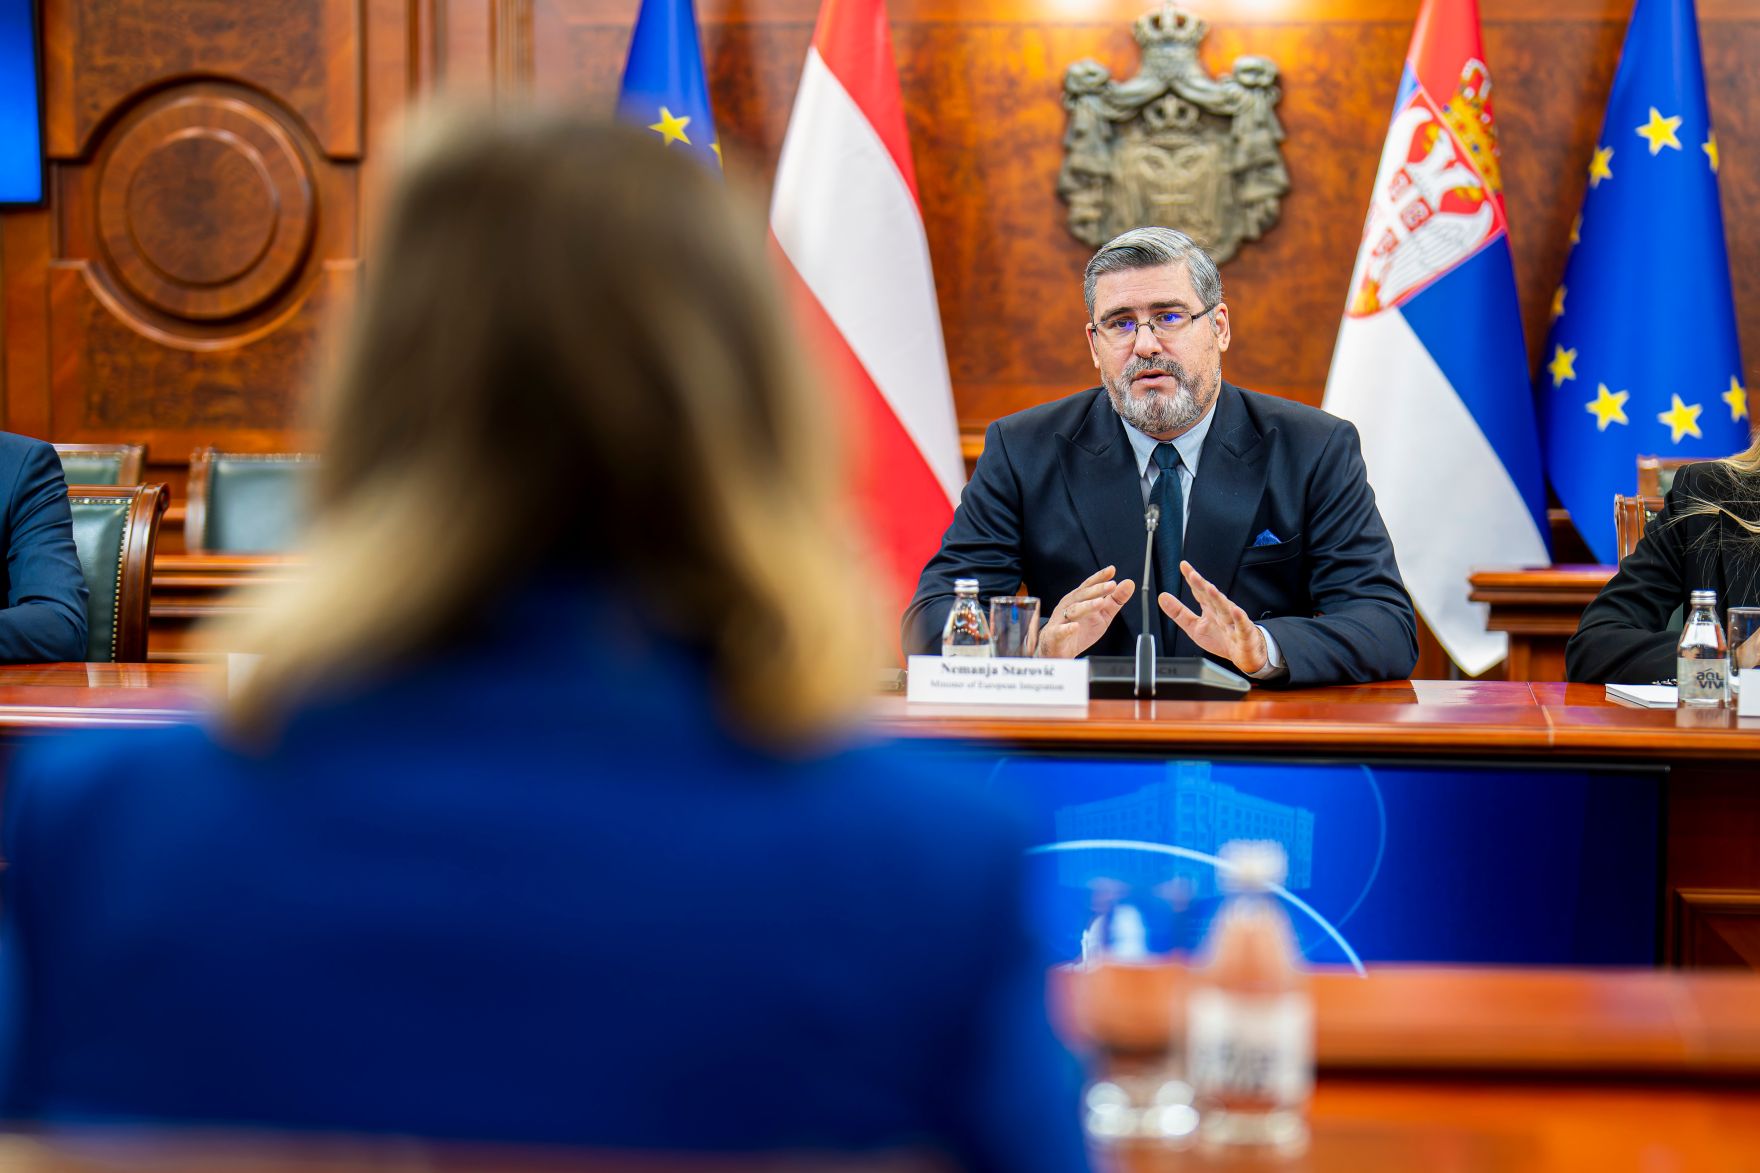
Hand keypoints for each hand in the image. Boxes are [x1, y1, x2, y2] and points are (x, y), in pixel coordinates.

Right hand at [1040, 566, 1135, 658]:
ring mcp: (1061, 619)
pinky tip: (1075, 627)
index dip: (1100, 577)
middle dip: (1097, 589)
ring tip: (1099, 603)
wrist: (1059, 650)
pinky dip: (1068, 629)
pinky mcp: (1056, 635)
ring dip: (1087, 606)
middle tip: (1112, 585)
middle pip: (1083, 595)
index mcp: (1079, 598)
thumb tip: (1129, 583)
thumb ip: (1115, 600)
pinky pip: (1061, 631)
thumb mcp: (1103, 614)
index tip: (1111, 570)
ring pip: (1074, 611)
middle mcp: (1069, 605)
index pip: (1089, 585)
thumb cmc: (1081, 629)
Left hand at [1158, 560, 1267, 674]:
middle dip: (1202, 585)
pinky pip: (1242, 626)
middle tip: (1192, 575)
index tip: (1183, 566)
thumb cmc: (1221, 638)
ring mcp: (1233, 621)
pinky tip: (1235, 611)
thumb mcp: (1193, 626)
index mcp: (1209, 608)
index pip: (1199, 590)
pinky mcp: (1244, 633)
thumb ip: (1178, 612)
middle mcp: (1221, 611)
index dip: (1192, 579)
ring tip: (1210, 588)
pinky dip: (1239, 618)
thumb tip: (1162, 597)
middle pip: (1211, 596)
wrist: (1244, 653)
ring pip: (1225, 608)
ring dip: (1218, 598)